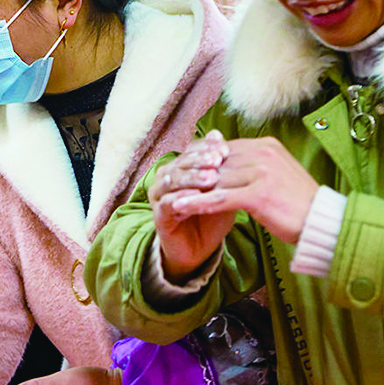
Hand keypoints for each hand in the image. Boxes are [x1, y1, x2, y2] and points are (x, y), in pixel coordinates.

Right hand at [150, 132, 236, 277]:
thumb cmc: (212, 215)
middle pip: (181, 162)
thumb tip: (221, 135)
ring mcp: (159, 196)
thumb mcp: (222, 189)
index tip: (226, 148)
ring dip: (192, 177)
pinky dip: (181, 197)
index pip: (192, 150)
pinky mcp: (158, 215)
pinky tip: (196, 196)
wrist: (201, 249)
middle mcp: (166, 177)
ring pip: (173, 179)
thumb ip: (222, 167)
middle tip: (218, 160)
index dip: (207, 148)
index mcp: (181, 167)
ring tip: (211, 179)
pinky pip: (167, 203)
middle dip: (200, 160)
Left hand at [162, 135, 318, 245]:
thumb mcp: (276, 175)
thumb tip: (228, 163)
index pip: (224, 148)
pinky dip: (198, 203)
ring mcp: (262, 173)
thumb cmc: (299, 203)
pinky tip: (181, 208)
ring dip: (189, 190)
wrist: (323, 222)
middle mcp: (263, 154)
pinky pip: (221, 198)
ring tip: (166, 196)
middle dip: (191, 175)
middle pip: (217, 163)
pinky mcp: (259, 194)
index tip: (181, 169)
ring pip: (215, 180)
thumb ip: (253, 166)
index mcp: (266, 146)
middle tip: (167, 183)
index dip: (201, 160)